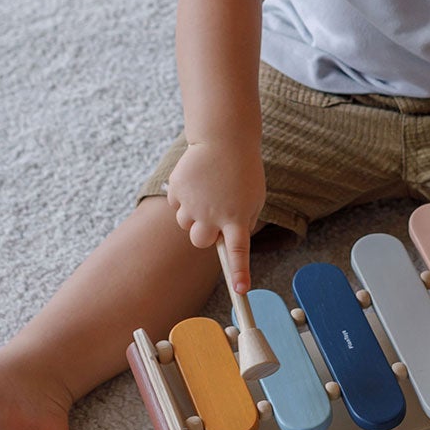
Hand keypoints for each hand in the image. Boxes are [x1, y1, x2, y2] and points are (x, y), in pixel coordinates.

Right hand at [163, 139, 264, 292]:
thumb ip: (242, 222)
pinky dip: (184, 198)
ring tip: (206, 191)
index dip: (239, 272)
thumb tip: (226, 241)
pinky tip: (196, 181)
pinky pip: (176, 205)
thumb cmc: (243, 170)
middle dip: (204, 234)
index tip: (241, 291)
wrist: (224, 138)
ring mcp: (192, 202)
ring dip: (194, 215)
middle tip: (212, 217)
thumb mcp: (253, 198)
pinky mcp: (177, 190)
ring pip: (185, 224)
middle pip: (200, 241)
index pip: (238, 252)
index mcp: (236, 217)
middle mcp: (212, 213)